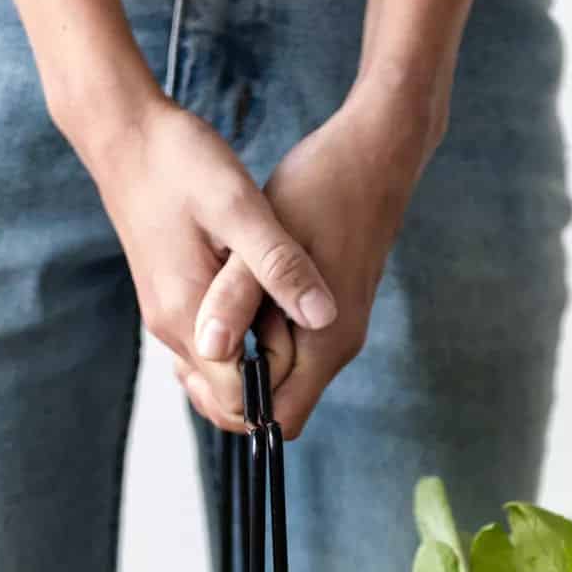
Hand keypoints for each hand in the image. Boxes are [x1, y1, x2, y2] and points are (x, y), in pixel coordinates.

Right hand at [69, 97, 338, 431]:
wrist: (125, 135)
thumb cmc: (181, 164)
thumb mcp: (241, 207)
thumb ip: (279, 265)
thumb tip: (324, 317)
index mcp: (188, 316)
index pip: (236, 401)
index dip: (279, 390)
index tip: (314, 353)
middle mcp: (171, 328)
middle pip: (222, 400)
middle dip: (269, 388)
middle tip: (310, 342)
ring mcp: (166, 315)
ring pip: (214, 375)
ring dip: (256, 365)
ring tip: (293, 323)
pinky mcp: (169, 298)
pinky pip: (207, 346)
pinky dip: (240, 344)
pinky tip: (267, 307)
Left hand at [195, 85, 445, 435]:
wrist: (376, 151)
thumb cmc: (322, 186)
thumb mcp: (265, 237)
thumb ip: (237, 297)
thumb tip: (210, 349)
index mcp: (325, 342)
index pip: (276, 420)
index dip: (231, 405)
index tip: (196, 363)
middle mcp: (336, 346)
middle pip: (274, 402)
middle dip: (230, 380)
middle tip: (195, 332)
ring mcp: (336, 330)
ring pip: (278, 372)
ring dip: (241, 352)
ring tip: (210, 310)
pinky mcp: (329, 310)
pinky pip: (285, 344)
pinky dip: (255, 331)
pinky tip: (231, 293)